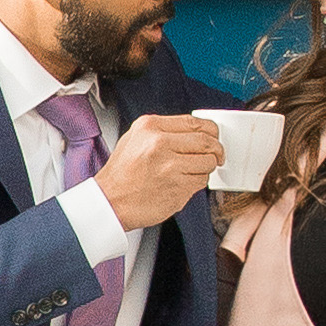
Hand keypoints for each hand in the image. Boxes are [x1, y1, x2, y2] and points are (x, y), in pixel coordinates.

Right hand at [98, 112, 224, 230]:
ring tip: (193, 171)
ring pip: (208, 162)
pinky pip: (201, 181)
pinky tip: (183, 183)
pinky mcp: (177, 188)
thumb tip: (191, 130)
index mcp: (150, 127)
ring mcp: (170, 166)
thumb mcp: (134, 139)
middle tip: (216, 155)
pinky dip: (197, 183)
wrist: (109, 203)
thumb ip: (162, 130)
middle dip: (216, 149)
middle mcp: (161, 143)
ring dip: (206, 168)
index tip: (214, 136)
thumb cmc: (121, 174)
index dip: (210, 130)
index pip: (194, 122)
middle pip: (207, 141)